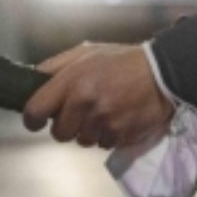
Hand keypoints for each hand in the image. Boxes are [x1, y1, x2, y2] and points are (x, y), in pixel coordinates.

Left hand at [22, 42, 174, 149]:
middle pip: (59, 133)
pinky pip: (103, 144)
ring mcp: (103, 122)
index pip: (35, 111)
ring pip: (83, 141)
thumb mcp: (86, 52)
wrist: (163, 73)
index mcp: (73, 81)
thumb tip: (32, 80)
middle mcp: (85, 104)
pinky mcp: (120, 136)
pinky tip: (118, 117)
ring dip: (89, 131)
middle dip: (67, 125)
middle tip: (80, 112)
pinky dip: (108, 135)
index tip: (38, 119)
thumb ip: (56, 66)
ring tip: (104, 111)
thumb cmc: (122, 60)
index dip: (33, 118)